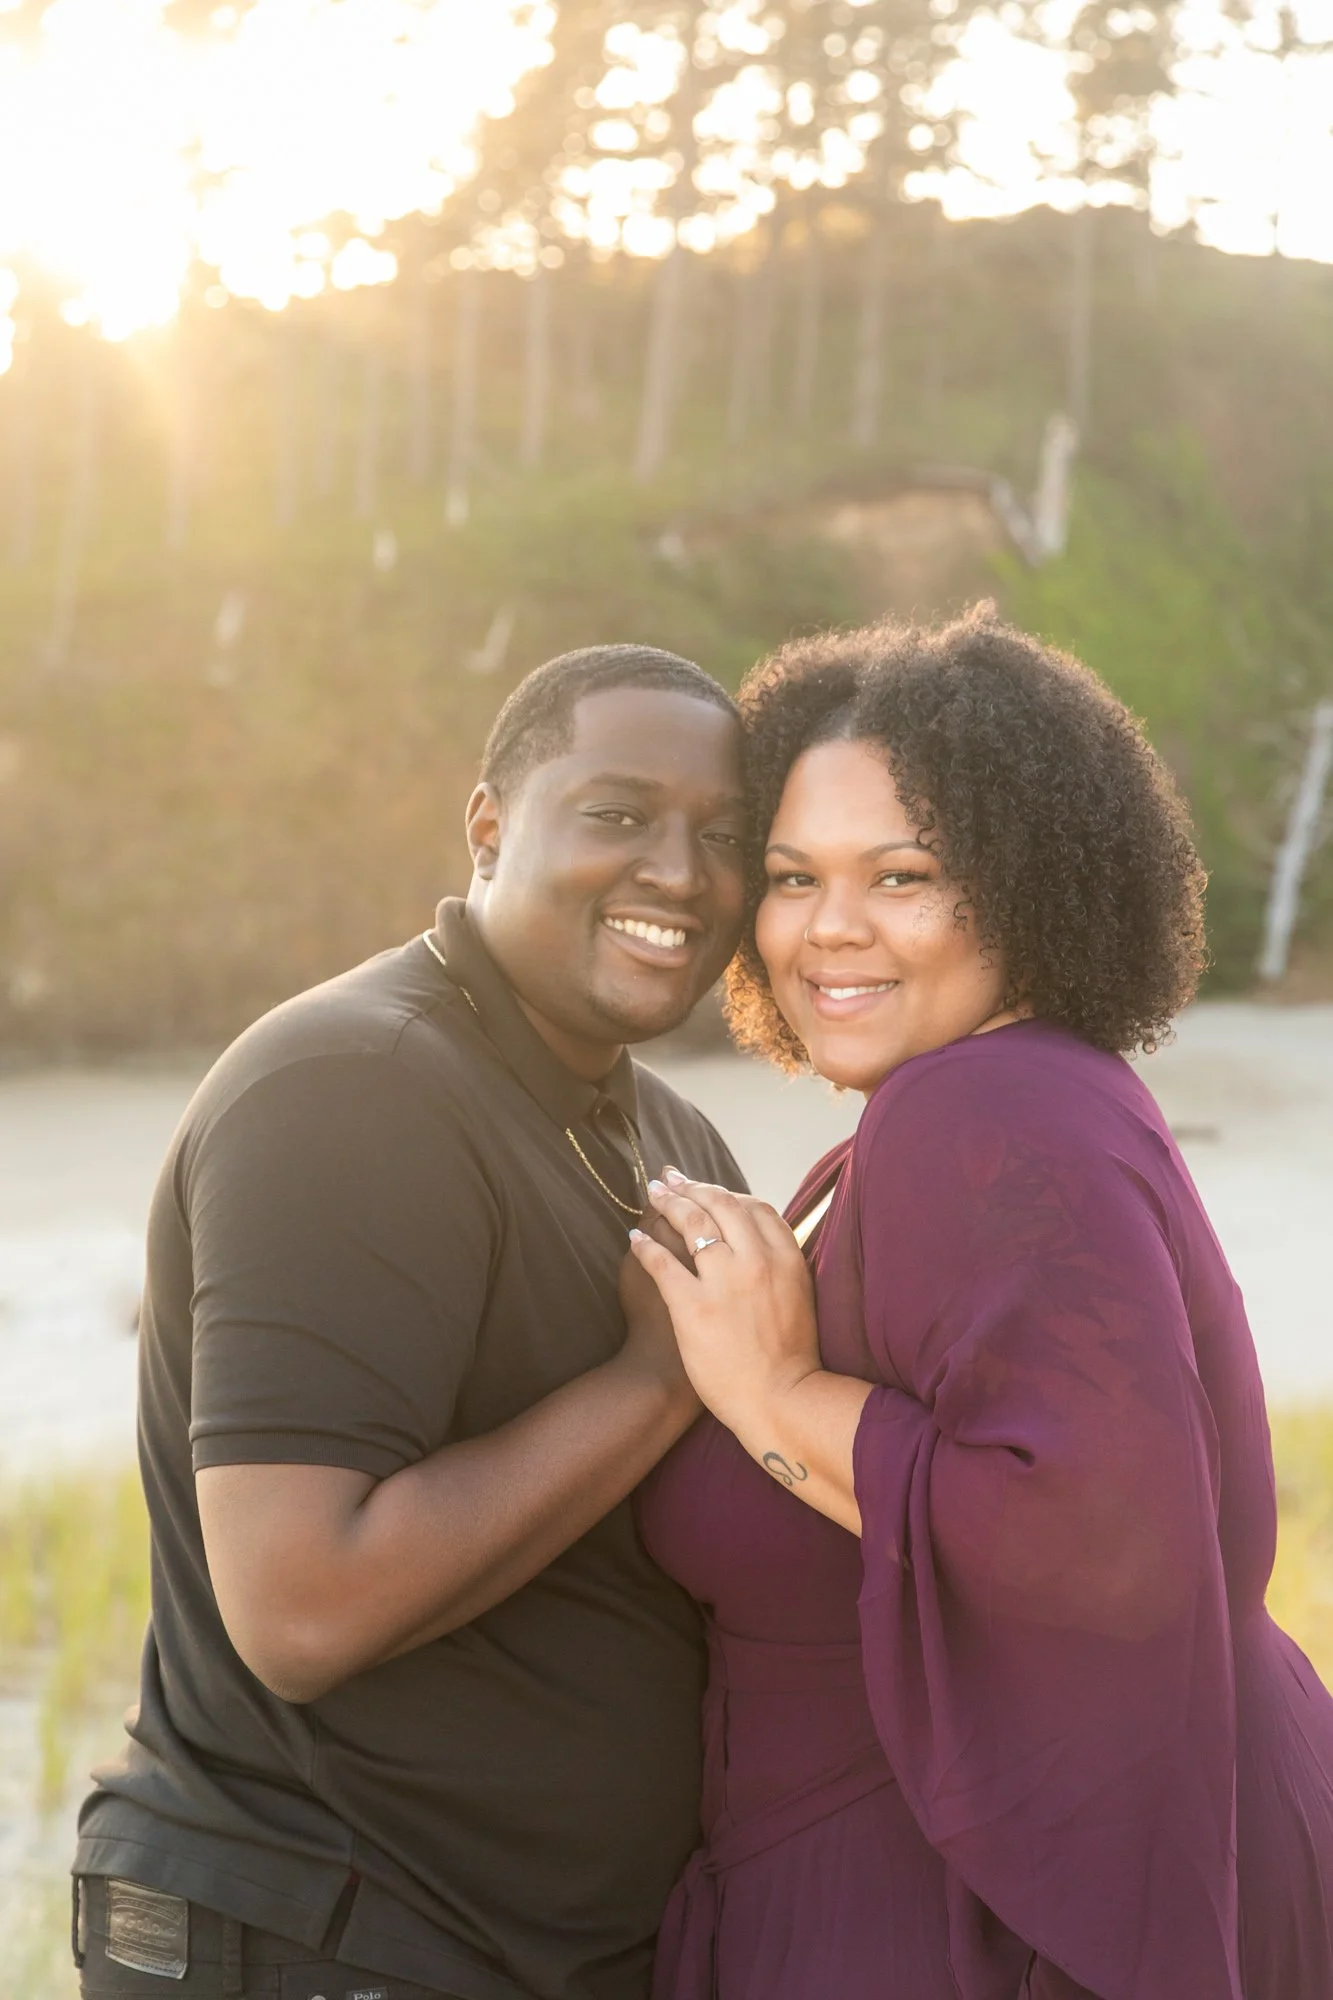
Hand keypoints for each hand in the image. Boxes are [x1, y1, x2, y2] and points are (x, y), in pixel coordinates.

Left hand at [629, 1171, 819, 1435]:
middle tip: (671, 1177)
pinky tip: (633, 1238)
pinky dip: (645, 1245)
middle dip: (692, 1186)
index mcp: (787, 1258)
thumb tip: (762, 1241)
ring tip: (653, 1193)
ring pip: (691, 1223)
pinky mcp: (694, 1306)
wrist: (778, 1401)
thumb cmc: (789, 1356)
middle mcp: (757, 1261)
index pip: (756, 1207)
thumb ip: (782, 1265)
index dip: (728, 1192)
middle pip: (721, 1204)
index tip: (708, 1188)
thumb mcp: (799, 1298)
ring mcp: (725, 1281)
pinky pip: (662, 1262)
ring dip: (668, 1202)